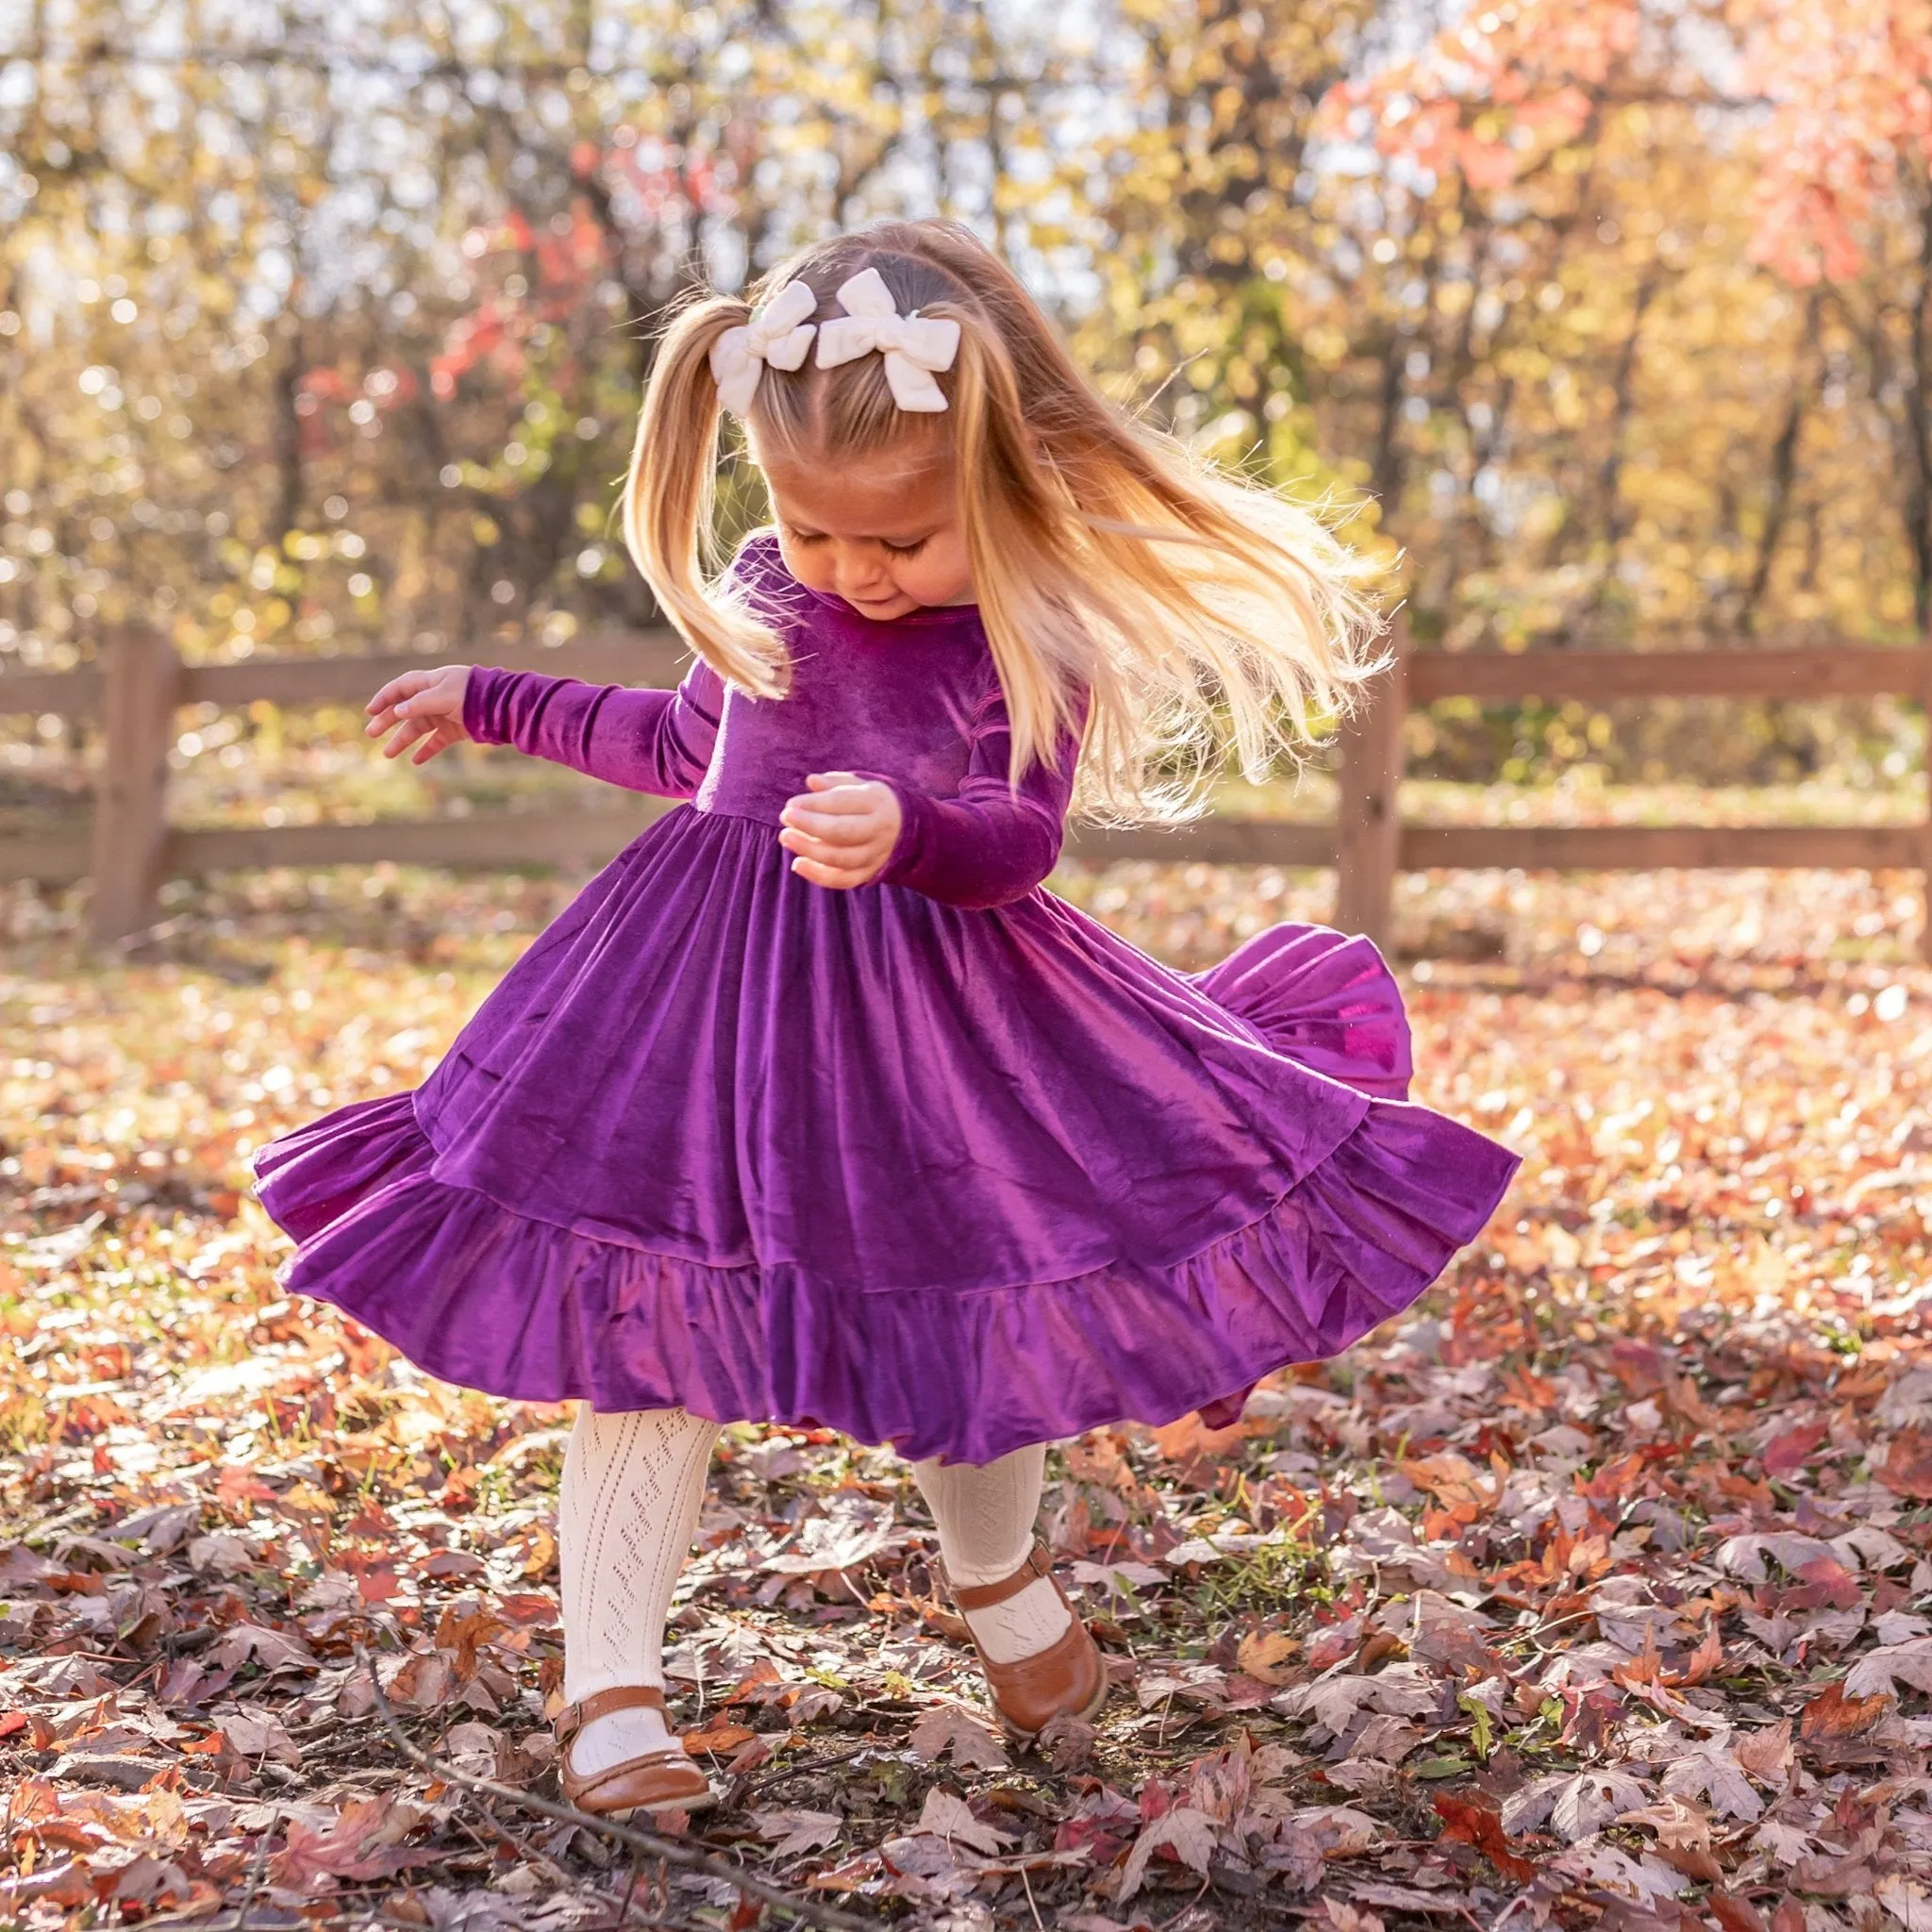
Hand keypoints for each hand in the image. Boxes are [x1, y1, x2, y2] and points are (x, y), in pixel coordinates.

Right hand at [365, 665, 472, 763]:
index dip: (384, 698)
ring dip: (402, 740)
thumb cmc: (473, 695)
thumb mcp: (443, 696)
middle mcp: (436, 697)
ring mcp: (446, 714)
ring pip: (419, 728)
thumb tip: (397, 712)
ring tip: (387, 754)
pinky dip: (427, 751)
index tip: (370, 711)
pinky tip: (415, 761)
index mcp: (432, 682)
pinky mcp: (457, 730)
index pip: (401, 688)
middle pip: (405, 710)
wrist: (504, 707)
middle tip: (371, 733)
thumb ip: (419, 704)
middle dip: (387, 721)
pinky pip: (437, 741)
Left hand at [778, 772, 902, 888]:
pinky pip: (843, 880)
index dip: (814, 804)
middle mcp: (879, 830)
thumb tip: (811, 782)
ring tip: (785, 837)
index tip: (791, 804)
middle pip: (842, 831)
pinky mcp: (869, 873)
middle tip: (785, 817)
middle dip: (810, 825)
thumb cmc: (870, 802)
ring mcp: (875, 855)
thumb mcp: (858, 785)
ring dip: (809, 849)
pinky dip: (818, 875)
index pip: (842, 803)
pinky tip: (797, 864)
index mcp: (876, 802)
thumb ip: (834, 783)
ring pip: (841, 858)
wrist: (904, 828)